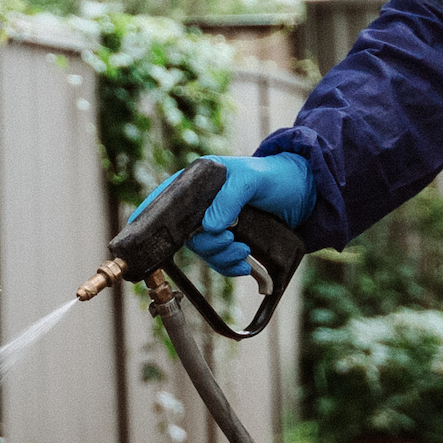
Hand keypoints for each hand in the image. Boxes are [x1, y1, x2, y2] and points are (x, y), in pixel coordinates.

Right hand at [132, 153, 315, 276]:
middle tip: (231, 241)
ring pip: (203, 250)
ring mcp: (217, 223)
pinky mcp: (230, 239)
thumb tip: (209, 226)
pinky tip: (244, 263)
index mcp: (201, 182)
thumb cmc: (277, 176)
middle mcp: (204, 203)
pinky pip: (219, 261)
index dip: (147, 214)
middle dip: (208, 244)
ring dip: (222, 256)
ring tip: (243, 250)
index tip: (136, 231)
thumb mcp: (252, 180)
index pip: (166, 198)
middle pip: (186, 234)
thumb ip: (230, 198)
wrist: (306, 194)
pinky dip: (230, 266)